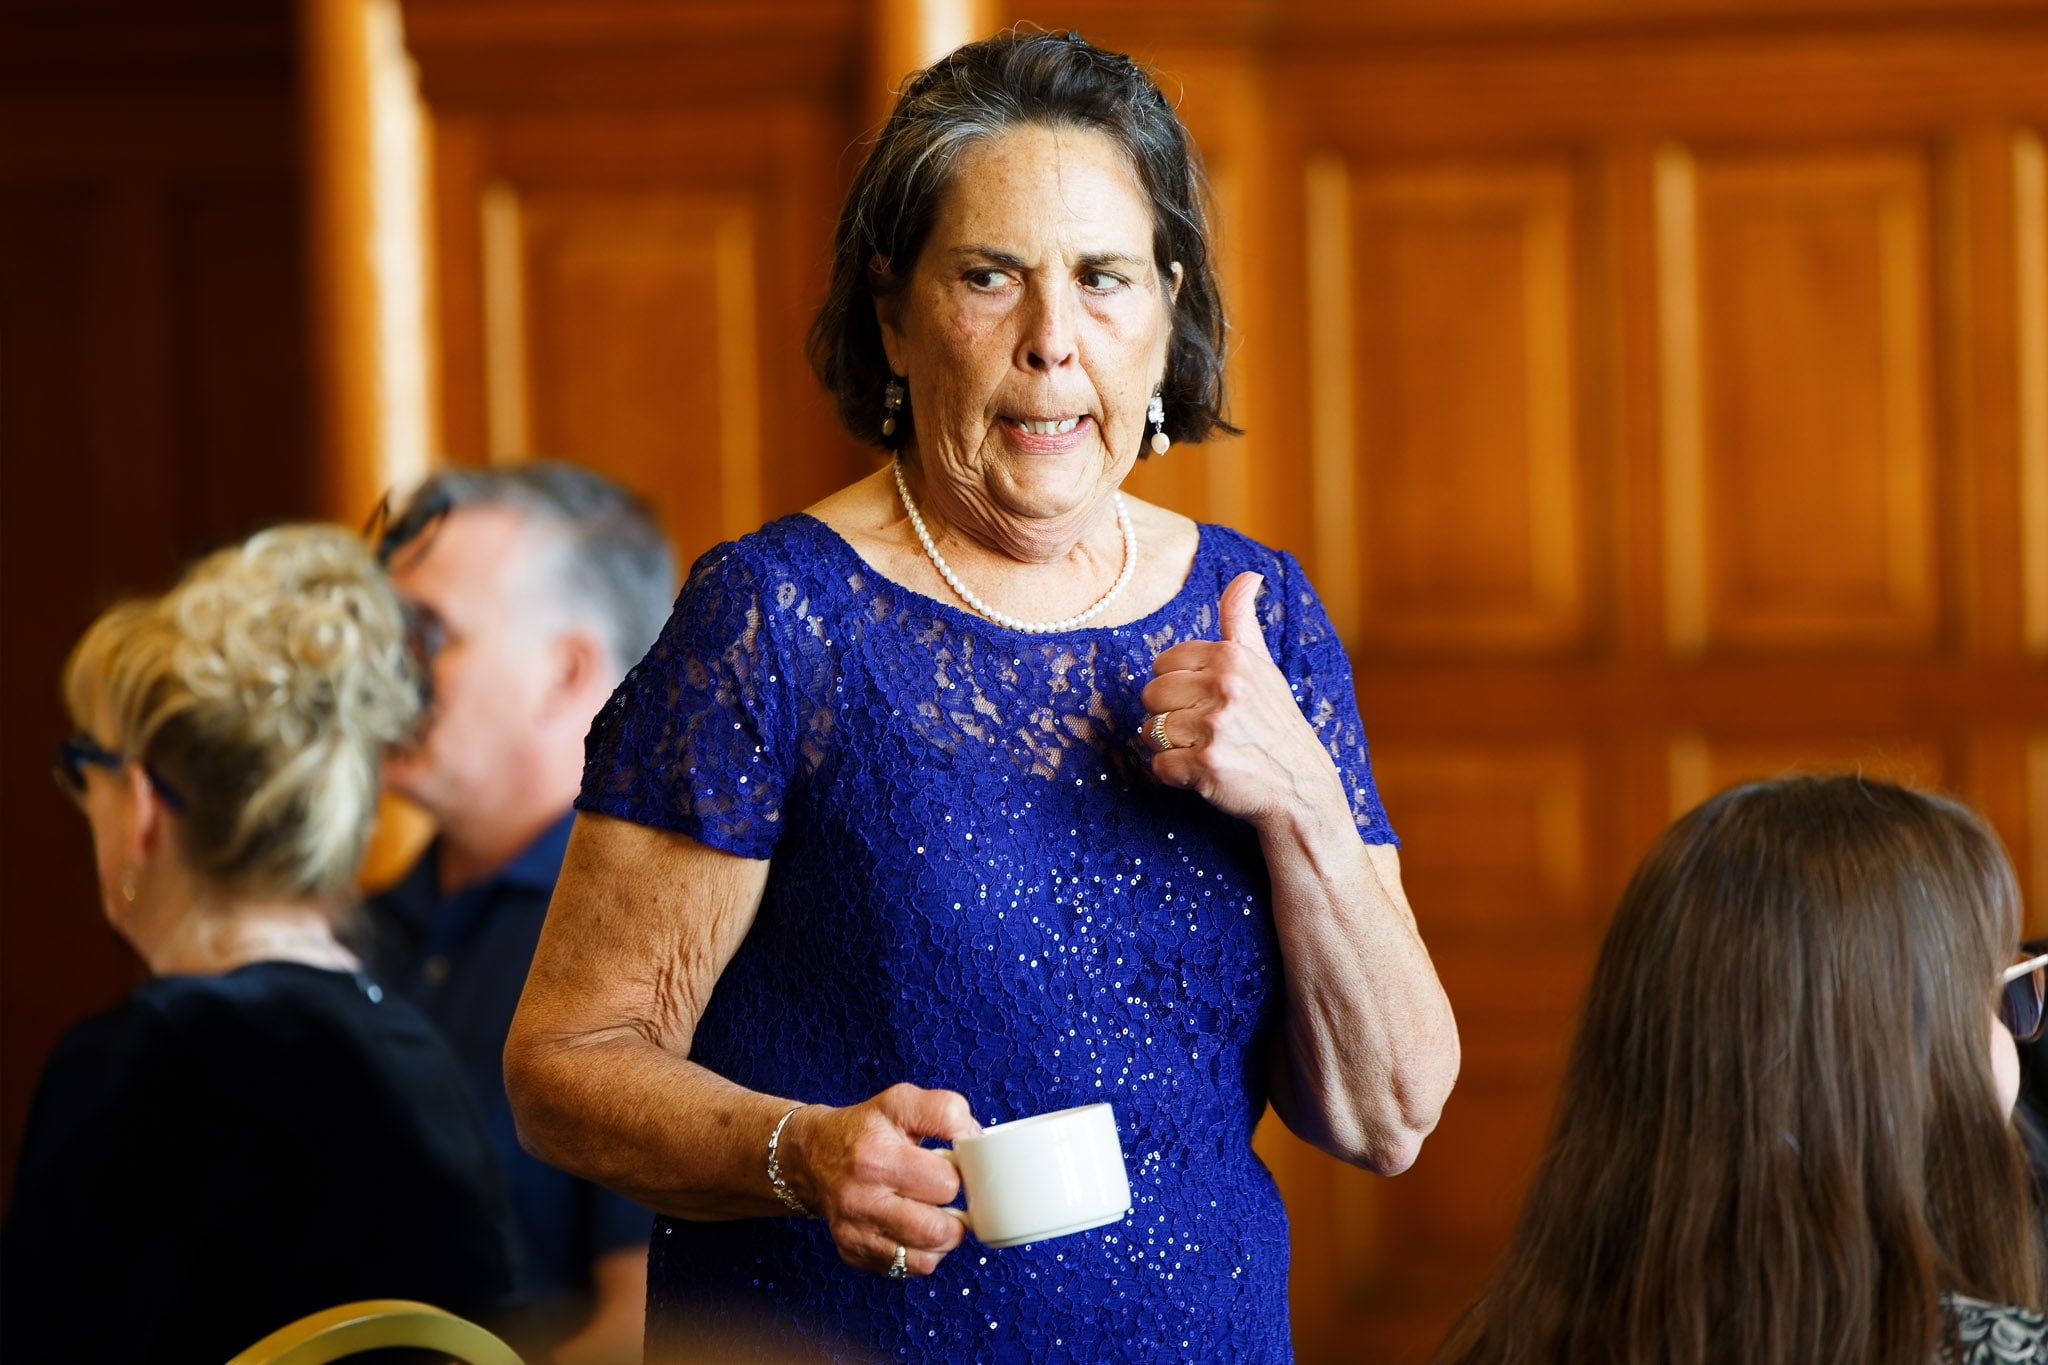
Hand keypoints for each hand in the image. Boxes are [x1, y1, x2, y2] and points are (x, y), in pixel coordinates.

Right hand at [782, 1083, 979, 1277]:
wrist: (813, 1156)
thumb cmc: (865, 1129)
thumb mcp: (901, 1102)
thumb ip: (945, 1111)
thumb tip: (977, 1141)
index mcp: (876, 1157)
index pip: (946, 1181)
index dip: (959, 1173)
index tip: (952, 1166)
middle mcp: (861, 1199)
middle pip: (939, 1229)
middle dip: (954, 1212)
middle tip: (946, 1195)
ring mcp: (855, 1232)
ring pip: (927, 1258)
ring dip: (942, 1238)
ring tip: (934, 1213)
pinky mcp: (854, 1254)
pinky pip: (908, 1270)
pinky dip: (922, 1253)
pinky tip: (915, 1229)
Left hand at [1141, 571, 1345, 828]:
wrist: (1302, 790)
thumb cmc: (1276, 726)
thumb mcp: (1263, 667)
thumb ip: (1242, 621)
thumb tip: (1248, 574)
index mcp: (1233, 657)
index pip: (1163, 663)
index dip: (1177, 687)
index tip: (1204, 702)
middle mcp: (1225, 687)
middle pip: (1150, 695)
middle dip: (1169, 716)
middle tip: (1203, 731)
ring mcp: (1216, 727)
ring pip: (1150, 731)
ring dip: (1171, 748)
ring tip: (1205, 751)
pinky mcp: (1206, 766)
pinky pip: (1159, 766)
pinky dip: (1175, 777)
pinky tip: (1204, 774)